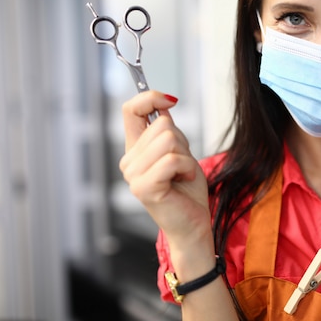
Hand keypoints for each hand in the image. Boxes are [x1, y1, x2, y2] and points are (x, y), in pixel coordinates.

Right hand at [119, 91, 212, 249]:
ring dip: (186, 156)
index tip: (171, 100)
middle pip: (161, 125)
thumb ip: (168, 130)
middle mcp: (128, 160)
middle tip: (182, 164)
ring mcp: (133, 175)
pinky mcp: (144, 187)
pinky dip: (187, 167)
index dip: (150, 97)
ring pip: (168, 140)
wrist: (192, 223)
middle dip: (182, 141)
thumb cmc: (186, 189)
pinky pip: (172, 160)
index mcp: (134, 148)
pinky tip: (184, 179)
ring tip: (183, 173)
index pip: (131, 109)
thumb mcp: (179, 151)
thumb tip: (165, 101)